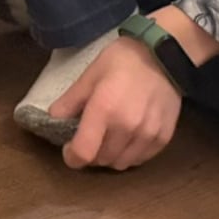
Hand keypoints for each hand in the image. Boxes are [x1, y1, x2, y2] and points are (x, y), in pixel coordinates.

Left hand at [50, 36, 180, 169]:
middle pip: (102, 160)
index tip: (69, 149)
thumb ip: (70, 101)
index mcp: (104, 110)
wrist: (163, 54)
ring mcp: (148, 134)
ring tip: (109, 139)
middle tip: (90, 138)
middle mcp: (127, 127)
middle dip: (90, 154)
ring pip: (122, 164)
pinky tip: (128, 138)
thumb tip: (53, 119)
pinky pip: (141, 159)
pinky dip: (130, 154)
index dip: (72, 157)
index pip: (84, 153)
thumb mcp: (90, 76)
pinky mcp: (164, 137)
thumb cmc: (122, 61)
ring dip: (110, 156)